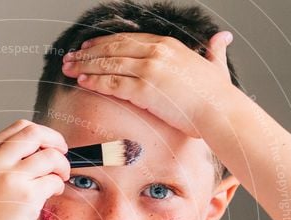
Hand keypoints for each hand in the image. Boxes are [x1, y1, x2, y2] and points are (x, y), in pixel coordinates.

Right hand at [0, 119, 69, 219]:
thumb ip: (10, 161)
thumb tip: (47, 147)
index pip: (19, 127)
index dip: (42, 133)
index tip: (51, 144)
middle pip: (35, 133)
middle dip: (56, 141)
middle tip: (63, 155)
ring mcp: (11, 177)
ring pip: (50, 156)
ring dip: (62, 166)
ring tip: (59, 180)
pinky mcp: (27, 195)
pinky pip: (55, 180)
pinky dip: (59, 185)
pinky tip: (51, 194)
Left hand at [61, 31, 234, 137]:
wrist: (220, 111)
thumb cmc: (218, 95)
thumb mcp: (216, 65)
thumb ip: (215, 50)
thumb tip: (222, 38)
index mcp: (168, 46)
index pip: (127, 39)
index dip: (104, 42)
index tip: (88, 46)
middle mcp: (156, 53)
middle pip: (113, 48)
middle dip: (88, 53)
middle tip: (70, 57)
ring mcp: (149, 69)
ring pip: (108, 63)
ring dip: (85, 66)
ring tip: (69, 69)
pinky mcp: (144, 89)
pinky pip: (112, 83)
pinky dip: (95, 81)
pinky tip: (82, 82)